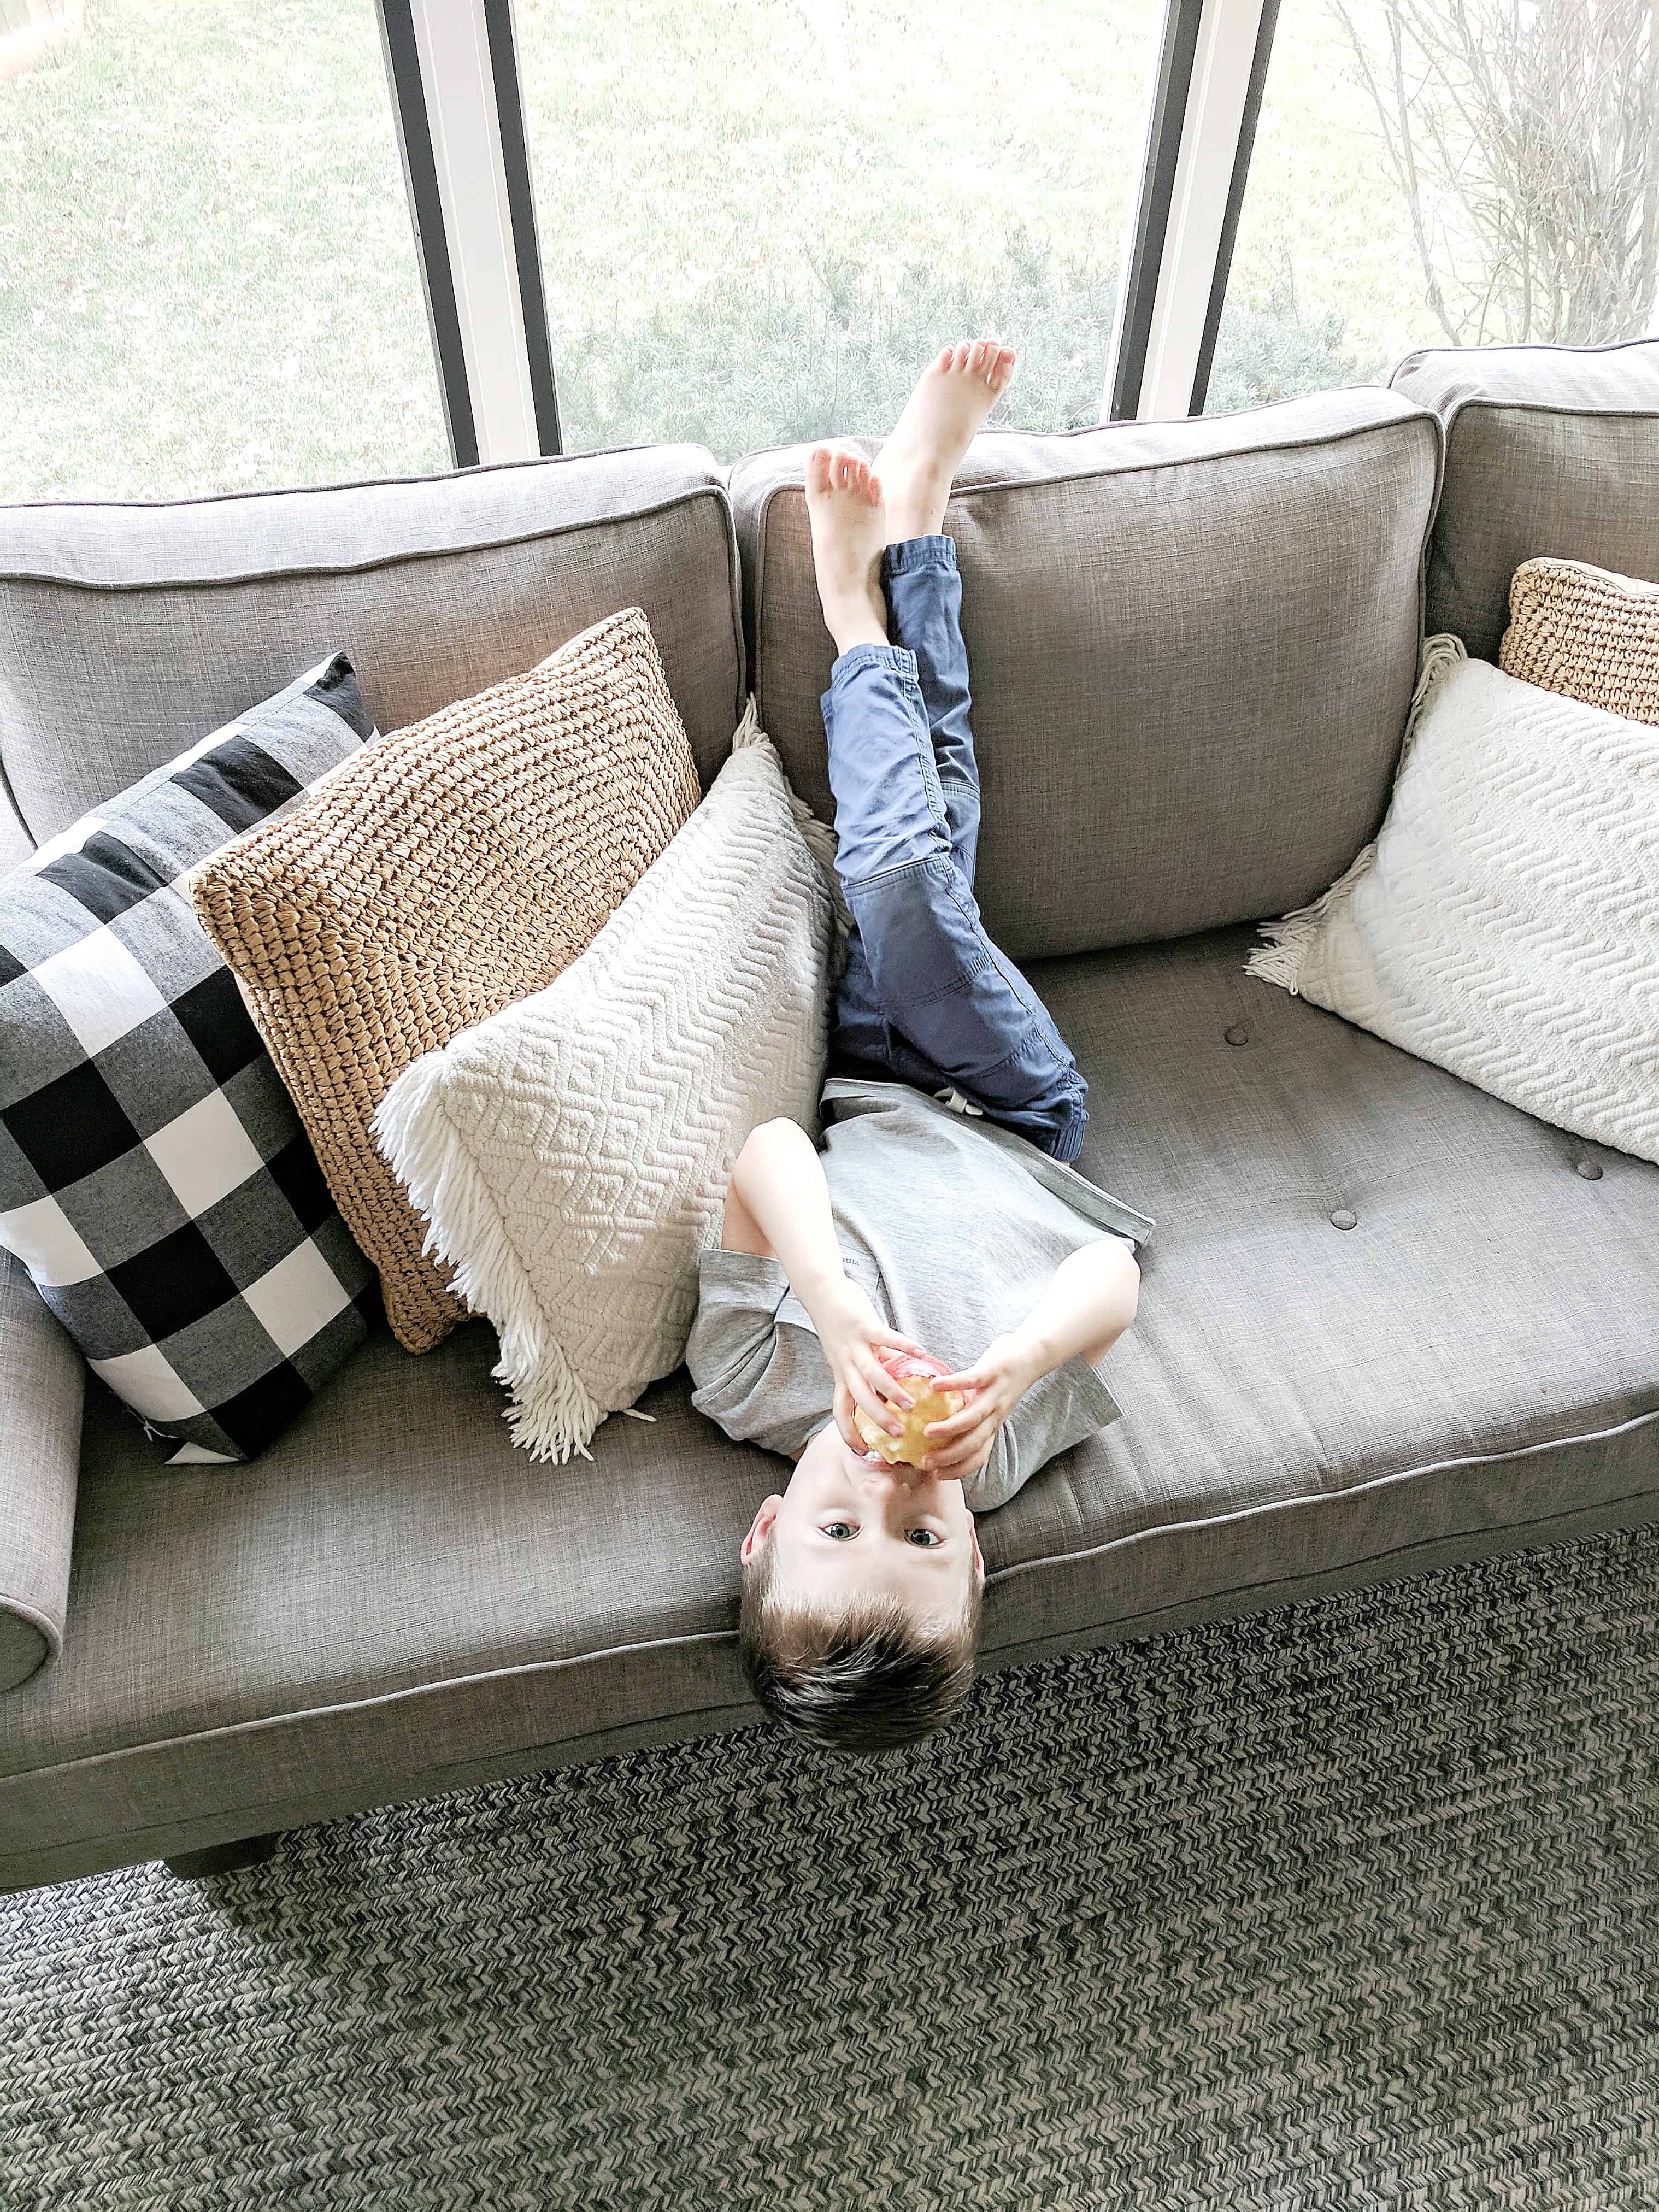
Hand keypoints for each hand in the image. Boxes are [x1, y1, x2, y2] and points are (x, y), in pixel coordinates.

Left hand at [809, 1281, 924, 1454]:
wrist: (822, 1294)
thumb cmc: (840, 1327)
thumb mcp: (850, 1354)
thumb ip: (872, 1369)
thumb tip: (898, 1385)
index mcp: (841, 1374)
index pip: (841, 1410)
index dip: (848, 1431)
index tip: (862, 1451)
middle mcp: (846, 1364)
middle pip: (859, 1398)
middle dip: (878, 1419)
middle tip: (898, 1434)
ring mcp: (854, 1345)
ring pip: (871, 1374)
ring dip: (891, 1391)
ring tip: (911, 1405)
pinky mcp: (863, 1325)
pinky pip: (885, 1338)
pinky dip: (904, 1346)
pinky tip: (922, 1353)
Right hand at [924, 1334, 1039, 1478]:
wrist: (1033, 1355)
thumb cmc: (1004, 1379)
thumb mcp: (992, 1403)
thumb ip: (971, 1413)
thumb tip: (940, 1421)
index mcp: (993, 1424)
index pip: (979, 1456)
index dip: (959, 1469)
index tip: (936, 1474)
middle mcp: (995, 1414)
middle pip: (974, 1442)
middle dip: (949, 1456)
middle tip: (926, 1460)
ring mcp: (995, 1393)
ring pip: (974, 1417)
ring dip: (950, 1428)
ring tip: (927, 1432)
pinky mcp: (993, 1371)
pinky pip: (972, 1379)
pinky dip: (952, 1384)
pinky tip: (934, 1386)